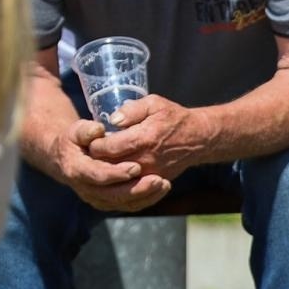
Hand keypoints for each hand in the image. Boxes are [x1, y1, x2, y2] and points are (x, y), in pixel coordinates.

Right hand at [50, 119, 171, 211]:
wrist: (69, 159)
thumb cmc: (76, 141)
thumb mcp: (76, 131)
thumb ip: (85, 130)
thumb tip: (98, 130)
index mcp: (76, 170)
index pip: (97, 175)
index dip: (116, 173)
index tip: (136, 167)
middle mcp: (86, 189)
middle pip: (114, 194)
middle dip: (138, 188)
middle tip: (158, 180)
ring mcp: (98, 199)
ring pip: (124, 203)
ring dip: (146, 195)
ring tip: (164, 184)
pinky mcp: (109, 203)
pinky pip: (130, 205)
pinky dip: (147, 199)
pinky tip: (161, 189)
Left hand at [86, 93, 208, 182]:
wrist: (199, 139)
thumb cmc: (174, 118)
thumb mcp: (154, 104)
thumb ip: (131, 110)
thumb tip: (112, 120)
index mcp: (143, 138)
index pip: (106, 148)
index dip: (93, 144)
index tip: (90, 139)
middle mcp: (146, 160)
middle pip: (108, 165)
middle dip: (96, 159)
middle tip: (91, 151)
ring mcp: (151, 173)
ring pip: (118, 178)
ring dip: (107, 170)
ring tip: (102, 160)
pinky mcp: (155, 181)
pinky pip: (131, 184)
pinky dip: (120, 178)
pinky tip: (116, 169)